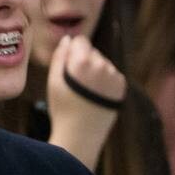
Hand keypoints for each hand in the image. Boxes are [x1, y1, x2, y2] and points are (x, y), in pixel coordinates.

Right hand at [46, 35, 124, 169]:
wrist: (81, 135)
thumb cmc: (63, 109)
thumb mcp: (53, 81)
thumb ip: (60, 56)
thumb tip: (68, 39)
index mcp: (82, 61)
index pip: (80, 41)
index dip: (72, 53)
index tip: (68, 68)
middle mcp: (101, 65)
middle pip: (92, 52)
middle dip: (84, 62)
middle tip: (76, 84)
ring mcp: (114, 76)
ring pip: (102, 63)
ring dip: (95, 71)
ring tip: (86, 92)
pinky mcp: (121, 86)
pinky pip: (111, 75)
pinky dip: (104, 81)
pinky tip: (96, 95)